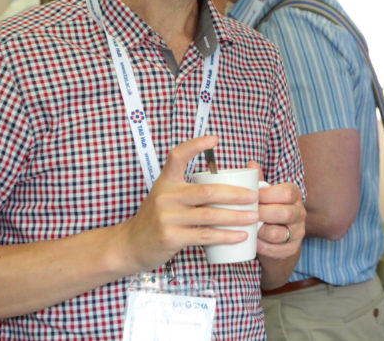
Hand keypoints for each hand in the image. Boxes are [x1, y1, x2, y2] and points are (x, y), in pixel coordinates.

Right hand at [113, 135, 254, 272]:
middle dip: (235, 194)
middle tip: (254, 196)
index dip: (195, 145)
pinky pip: (204, 235)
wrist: (130, 245)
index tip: (215, 139)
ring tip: (253, 217)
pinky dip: (226, 235)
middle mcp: (166, 196)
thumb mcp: (168, 197)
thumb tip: (230, 183)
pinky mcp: (170, 237)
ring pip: (210, 215)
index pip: (178, 156)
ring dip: (236, 217)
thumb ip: (191, 189)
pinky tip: (240, 235)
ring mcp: (167, 217)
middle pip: (207, 191)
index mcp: (166, 181)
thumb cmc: (158, 218)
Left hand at [248, 160, 304, 260]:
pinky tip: (253, 242)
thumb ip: (259, 181)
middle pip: (283, 213)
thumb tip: (251, 163)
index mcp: (294, 195)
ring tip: (249, 229)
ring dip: (260, 232)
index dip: (266, 195)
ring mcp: (298, 232)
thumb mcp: (266, 197)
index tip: (250, 198)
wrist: (279, 241)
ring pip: (278, 233)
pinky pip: (275, 249)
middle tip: (247, 215)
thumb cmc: (268, 213)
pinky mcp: (291, 249)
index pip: (286, 192)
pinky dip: (261, 247)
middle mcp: (300, 213)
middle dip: (262, 214)